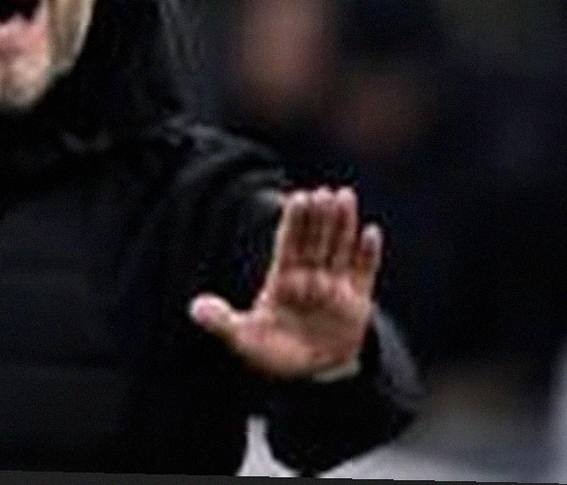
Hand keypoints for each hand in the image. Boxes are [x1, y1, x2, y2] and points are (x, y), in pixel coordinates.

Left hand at [189, 186, 381, 379]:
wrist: (309, 376)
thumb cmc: (272, 354)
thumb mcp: (243, 339)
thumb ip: (222, 322)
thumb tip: (195, 308)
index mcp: (282, 281)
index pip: (288, 245)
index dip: (293, 222)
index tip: (298, 197)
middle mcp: (308, 278)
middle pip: (314, 241)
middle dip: (319, 217)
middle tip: (323, 191)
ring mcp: (333, 288)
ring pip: (339, 249)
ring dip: (343, 224)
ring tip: (345, 196)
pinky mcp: (356, 303)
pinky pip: (363, 273)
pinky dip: (367, 254)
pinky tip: (371, 232)